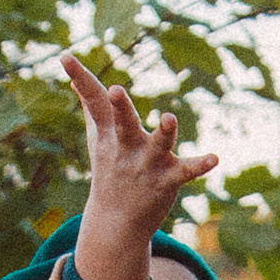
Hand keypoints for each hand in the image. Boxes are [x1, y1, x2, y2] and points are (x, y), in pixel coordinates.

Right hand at [63, 54, 215, 279]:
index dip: (80, 77)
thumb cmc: (109, 171)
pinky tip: (214, 159)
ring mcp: (146, 165)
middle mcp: (126, 147)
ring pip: (157, 145)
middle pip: (123, 122)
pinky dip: (200, 165)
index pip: (93, 101)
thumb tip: (75, 81)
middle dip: (120, 107)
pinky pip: (185, 171)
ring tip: (168, 117)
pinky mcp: (167, 180)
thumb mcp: (97, 139)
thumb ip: (91, 108)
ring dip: (164, 132)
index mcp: (109, 133)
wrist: (115, 223)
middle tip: (116, 90)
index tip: (64, 55)